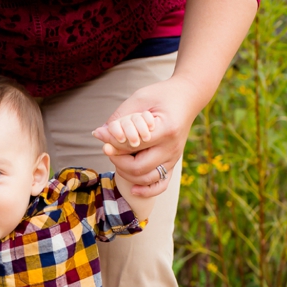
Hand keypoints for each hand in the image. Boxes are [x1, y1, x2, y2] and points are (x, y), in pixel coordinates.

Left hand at [93, 74, 199, 197]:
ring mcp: (174, 157)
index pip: (134, 145)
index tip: (103, 137)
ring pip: (146, 178)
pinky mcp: (173, 163)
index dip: (115, 144)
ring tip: (118, 159)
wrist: (187, 97)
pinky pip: (161, 185)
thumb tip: (99, 134)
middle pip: (138, 167)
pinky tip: (133, 189)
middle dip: (118, 161)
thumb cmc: (161, 95)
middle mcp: (172, 147)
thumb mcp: (140, 99)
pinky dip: (147, 191)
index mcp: (166, 129)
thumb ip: (120, 117)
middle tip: (110, 149)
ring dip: (127, 173)